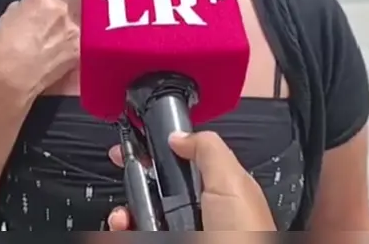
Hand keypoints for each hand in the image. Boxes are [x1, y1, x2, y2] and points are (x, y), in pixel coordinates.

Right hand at [0, 0, 77, 98]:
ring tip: (65, 34)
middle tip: (58, 14)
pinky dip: (77, 43)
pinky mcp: (81, 48)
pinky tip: (69, 50)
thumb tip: (28, 6)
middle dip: (66, 4)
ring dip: (73, 24)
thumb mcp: (6, 19)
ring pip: (80, 18)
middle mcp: (62, 8)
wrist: (9, 79)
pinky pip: (83, 40)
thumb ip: (22, 8)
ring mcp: (75, 28)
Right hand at [107, 131, 274, 230]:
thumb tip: (179, 135)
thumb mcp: (231, 181)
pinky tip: (123, 227)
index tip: (132, 149)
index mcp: (216, 190)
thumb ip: (208, 150)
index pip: (181, 167)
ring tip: (123, 216)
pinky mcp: (164, 243)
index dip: (156, 156)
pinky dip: (124, 229)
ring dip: (125, 212)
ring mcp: (179, 231)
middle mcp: (197, 213)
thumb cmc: (245, 235)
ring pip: (141, 217)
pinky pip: (136, 233)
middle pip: (155, 192)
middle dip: (136, 184)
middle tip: (126, 179)